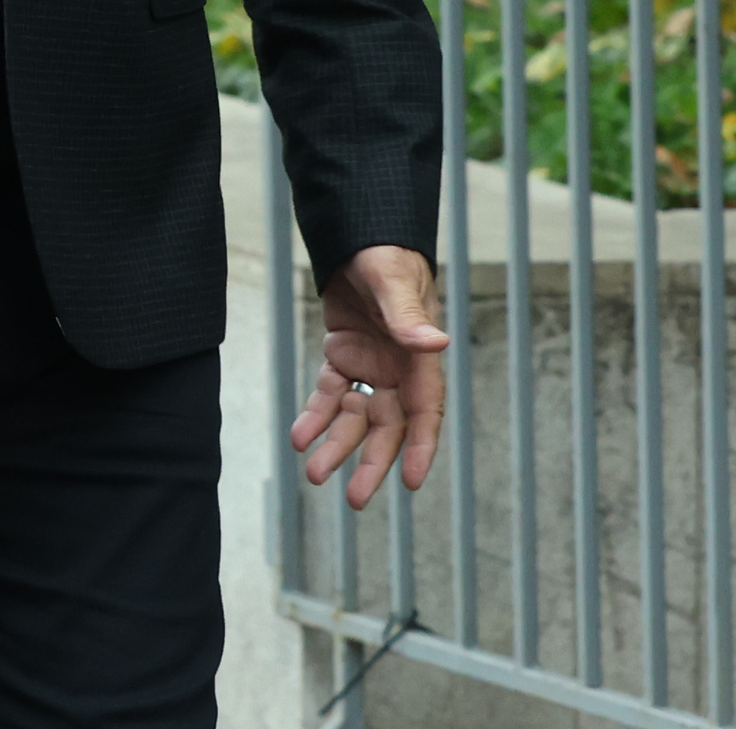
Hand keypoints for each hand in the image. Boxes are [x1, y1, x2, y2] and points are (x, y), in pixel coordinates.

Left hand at [291, 245, 448, 509]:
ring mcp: (371, 365)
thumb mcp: (393, 281)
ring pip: (357, 417)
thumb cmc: (385, 256)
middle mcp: (399, 369)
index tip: (409, 481)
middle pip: (388, 426)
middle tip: (355, 499)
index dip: (419, 447)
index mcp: (419, 358)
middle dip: (373, 462)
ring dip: (337, 444)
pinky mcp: (344, 355)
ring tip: (315, 473)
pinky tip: (300, 436)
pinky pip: (330, 392)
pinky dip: (316, 414)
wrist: (358, 236)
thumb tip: (436, 341)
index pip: (424, 412)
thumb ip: (408, 314)